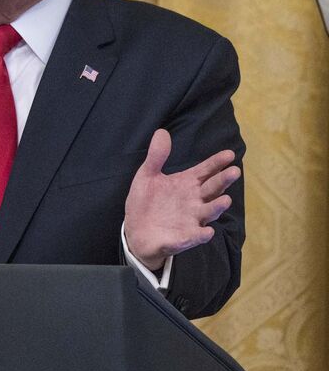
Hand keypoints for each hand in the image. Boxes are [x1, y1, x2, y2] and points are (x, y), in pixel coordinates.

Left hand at [124, 129, 240, 270]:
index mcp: (187, 184)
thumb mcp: (147, 176)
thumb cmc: (146, 202)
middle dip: (223, 181)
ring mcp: (191, 220)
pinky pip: (194, 237)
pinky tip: (206, 232)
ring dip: (217, 207)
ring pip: (209, 213)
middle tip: (234, 171)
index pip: (206, 171)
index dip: (216, 162)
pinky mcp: (183, 238)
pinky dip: (200, 235)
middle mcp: (194, 201)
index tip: (229, 154)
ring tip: (225, 200)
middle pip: (212, 189)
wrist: (135, 231)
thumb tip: (161, 132)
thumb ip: (156, 157)